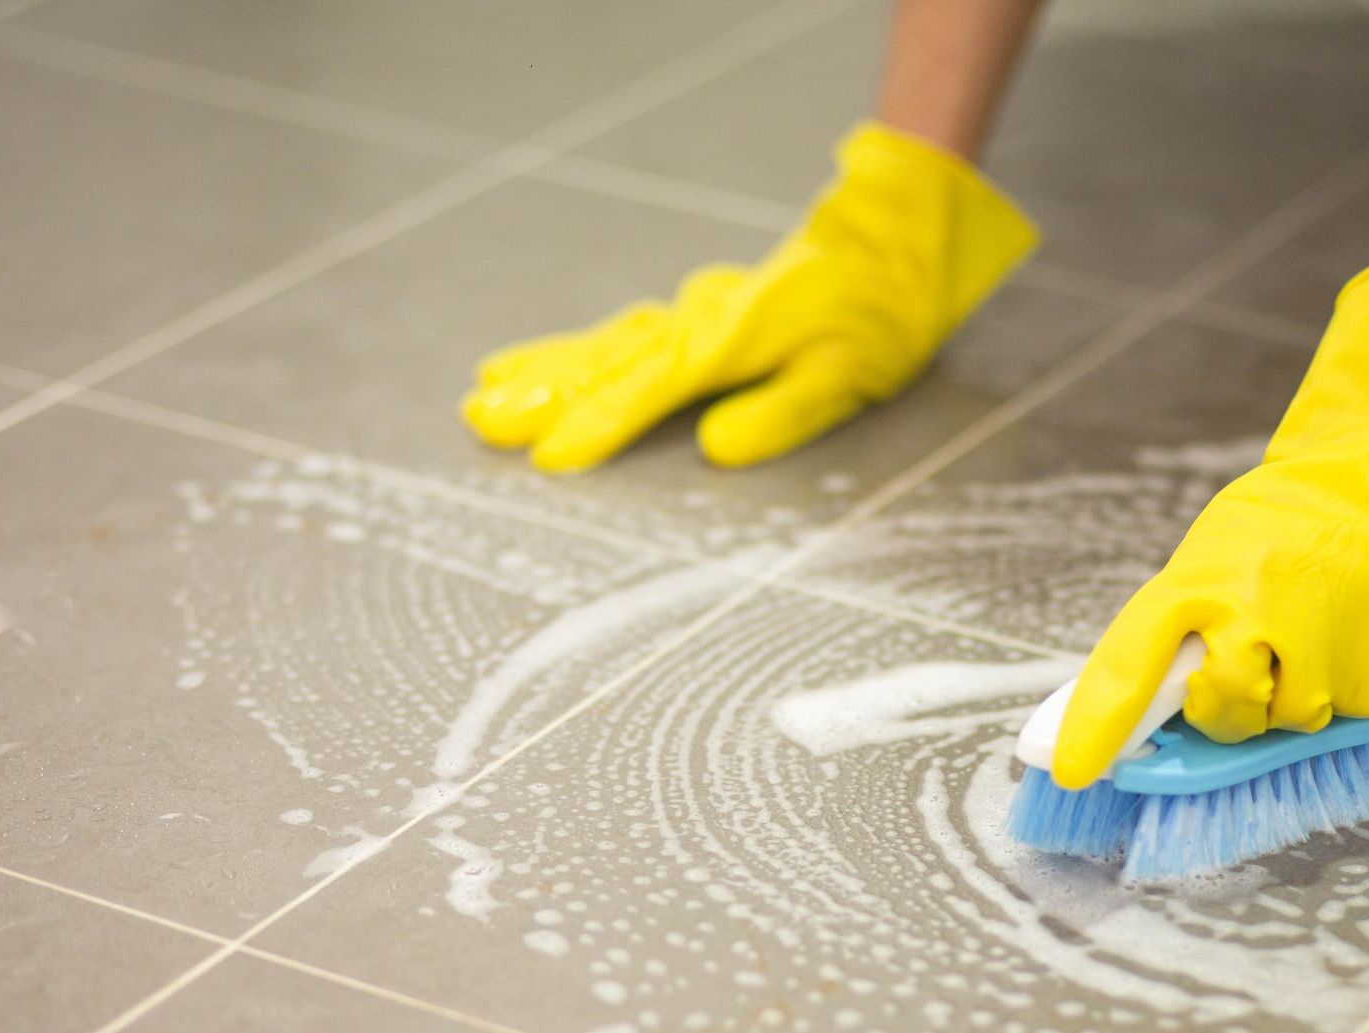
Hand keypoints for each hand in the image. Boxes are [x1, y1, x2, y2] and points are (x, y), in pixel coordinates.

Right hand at [461, 121, 1036, 471]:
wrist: (890, 242)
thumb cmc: (878, 317)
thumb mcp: (847, 376)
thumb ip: (781, 413)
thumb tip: (716, 449)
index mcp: (732, 340)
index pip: (652, 388)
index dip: (600, 423)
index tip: (550, 455)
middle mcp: (700, 321)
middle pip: (607, 359)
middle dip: (542, 392)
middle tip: (479, 419)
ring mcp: (694, 312)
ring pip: (605, 343)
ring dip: (545, 369)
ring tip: (485, 391)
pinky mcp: (697, 312)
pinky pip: (622, 333)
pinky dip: (576, 350)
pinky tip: (542, 364)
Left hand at [1050, 254, 1368, 789]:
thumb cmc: (1285, 525)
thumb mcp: (1214, 556)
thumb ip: (1185, 626)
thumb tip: (1151, 707)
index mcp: (1197, 581)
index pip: (1129, 662)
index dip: (1098, 723)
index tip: (1070, 771)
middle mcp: (1252, 613)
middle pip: (1221, 712)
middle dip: (1229, 710)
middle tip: (1253, 665)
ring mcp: (1321, 645)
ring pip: (1289, 722)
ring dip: (1297, 694)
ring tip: (1317, 630)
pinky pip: (1352, 717)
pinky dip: (1352, 688)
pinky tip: (1357, 636)